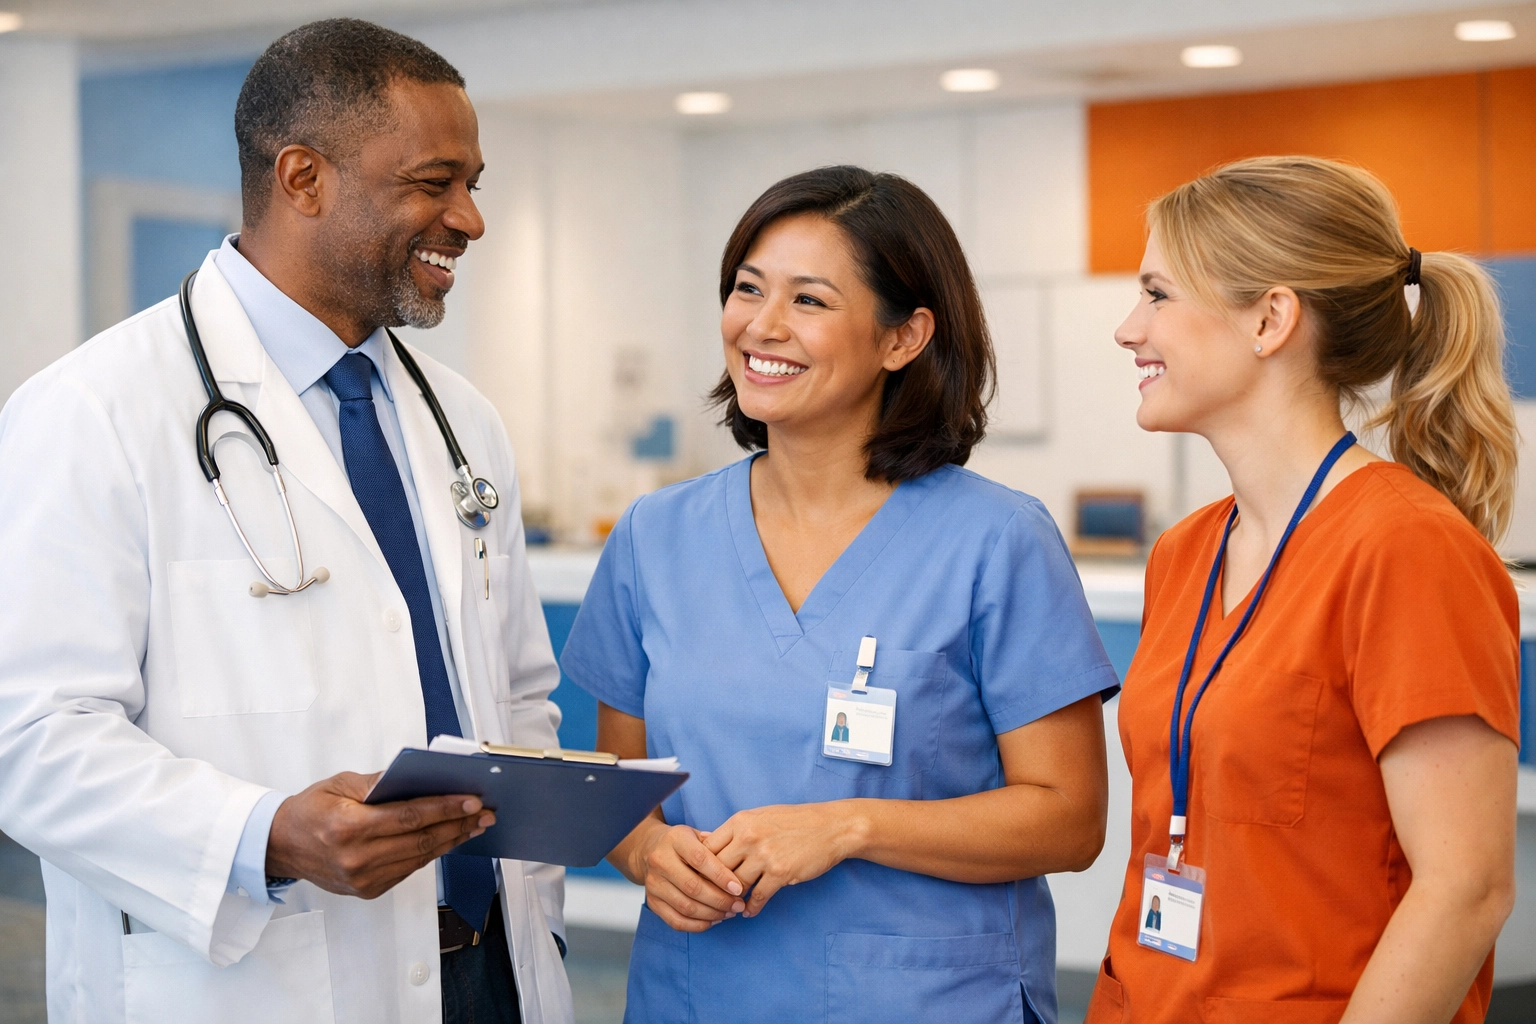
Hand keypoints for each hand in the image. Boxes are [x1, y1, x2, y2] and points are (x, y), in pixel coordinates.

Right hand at [266, 771, 493, 899]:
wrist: (281, 846)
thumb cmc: (309, 810)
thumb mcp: (340, 784)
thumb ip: (379, 782)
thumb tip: (420, 777)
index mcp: (349, 827)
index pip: (410, 817)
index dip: (445, 808)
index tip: (472, 801)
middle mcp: (357, 858)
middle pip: (421, 840)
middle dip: (458, 825)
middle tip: (485, 813)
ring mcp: (363, 879)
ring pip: (420, 857)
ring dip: (452, 841)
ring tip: (474, 826)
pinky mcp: (368, 890)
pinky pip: (408, 869)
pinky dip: (431, 853)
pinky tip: (448, 840)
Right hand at [631, 820, 745, 932]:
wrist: (649, 849)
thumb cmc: (683, 843)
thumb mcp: (698, 834)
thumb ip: (716, 847)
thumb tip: (738, 869)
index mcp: (675, 839)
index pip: (699, 859)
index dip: (721, 876)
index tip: (738, 888)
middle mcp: (660, 861)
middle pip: (692, 887)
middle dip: (720, 900)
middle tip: (738, 905)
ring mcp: (654, 883)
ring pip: (685, 907)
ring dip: (712, 914)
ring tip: (729, 913)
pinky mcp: (652, 902)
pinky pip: (676, 921)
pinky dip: (697, 925)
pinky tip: (714, 920)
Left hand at [702, 802, 863, 916]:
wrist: (831, 827)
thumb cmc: (795, 821)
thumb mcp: (760, 817)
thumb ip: (736, 831)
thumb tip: (708, 845)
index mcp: (740, 821)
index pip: (706, 848)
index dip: (700, 868)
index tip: (699, 880)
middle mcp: (748, 837)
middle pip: (716, 869)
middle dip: (712, 888)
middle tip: (709, 901)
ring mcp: (764, 855)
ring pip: (735, 885)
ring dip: (731, 901)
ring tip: (729, 909)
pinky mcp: (780, 872)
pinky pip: (757, 897)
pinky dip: (751, 908)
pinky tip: (749, 911)